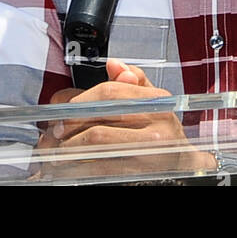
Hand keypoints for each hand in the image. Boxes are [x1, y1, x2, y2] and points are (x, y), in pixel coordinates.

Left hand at [35, 59, 214, 179]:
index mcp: (156, 102)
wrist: (183, 165)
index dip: (79, 100)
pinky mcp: (138, 173)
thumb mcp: (155, 100)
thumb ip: (134, 81)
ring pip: (97, 146)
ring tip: (56, 150)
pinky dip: (80, 165)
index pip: (110, 93)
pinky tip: (71, 163)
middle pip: (99, 122)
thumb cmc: (164, 131)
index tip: (61, 110)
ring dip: (69, 148)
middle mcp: (155, 128)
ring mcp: (148, 154)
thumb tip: (113, 64)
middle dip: (69, 128)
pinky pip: (101, 168)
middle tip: (53, 133)